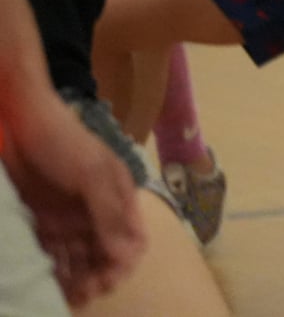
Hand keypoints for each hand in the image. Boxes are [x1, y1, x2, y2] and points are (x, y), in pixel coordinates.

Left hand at [2, 93, 145, 304]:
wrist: (20, 120)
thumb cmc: (64, 142)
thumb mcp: (92, 174)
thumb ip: (109, 213)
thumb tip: (125, 256)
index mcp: (119, 198)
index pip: (131, 241)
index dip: (121, 265)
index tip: (104, 283)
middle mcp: (97, 212)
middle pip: (103, 256)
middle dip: (95, 278)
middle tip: (79, 296)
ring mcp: (69, 218)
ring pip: (77, 259)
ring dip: (72, 279)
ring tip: (57, 295)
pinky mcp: (42, 221)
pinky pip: (50, 253)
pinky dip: (49, 270)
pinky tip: (42, 282)